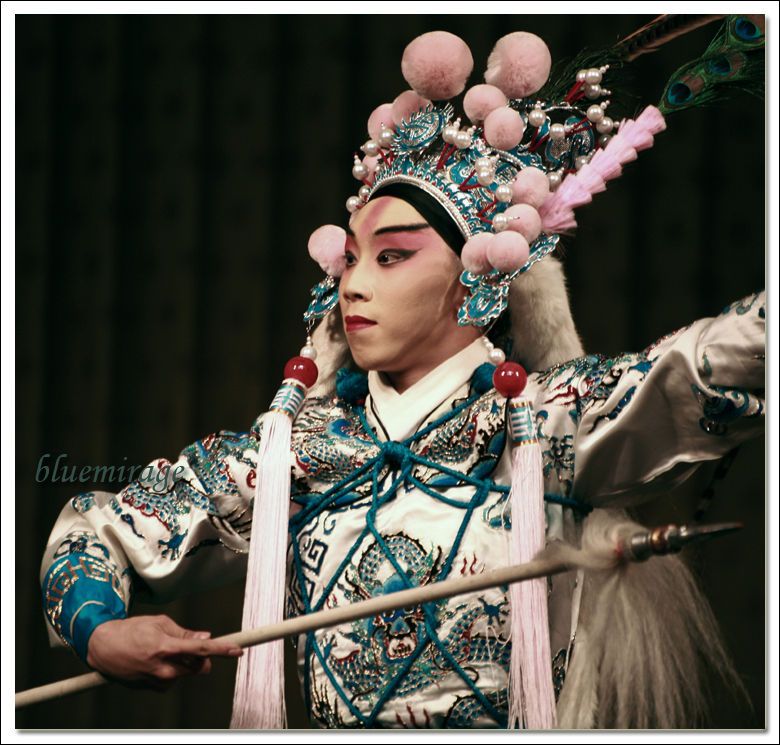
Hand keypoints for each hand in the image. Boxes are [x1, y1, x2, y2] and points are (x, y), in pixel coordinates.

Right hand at [86, 614, 242, 689]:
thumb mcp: (159, 622)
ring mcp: (158, 681)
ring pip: (188, 673)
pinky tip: (157, 660)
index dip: (222, 649)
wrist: (103, 647)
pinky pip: (174, 679)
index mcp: (167, 647)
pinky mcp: (153, 688)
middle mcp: (164, 668)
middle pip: (200, 666)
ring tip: (164, 650)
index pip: (202, 649)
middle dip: (202, 656)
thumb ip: (184, 633)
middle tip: (189, 644)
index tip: (238, 650)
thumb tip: (205, 637)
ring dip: (185, 663)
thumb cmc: (131, 630)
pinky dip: (174, 670)